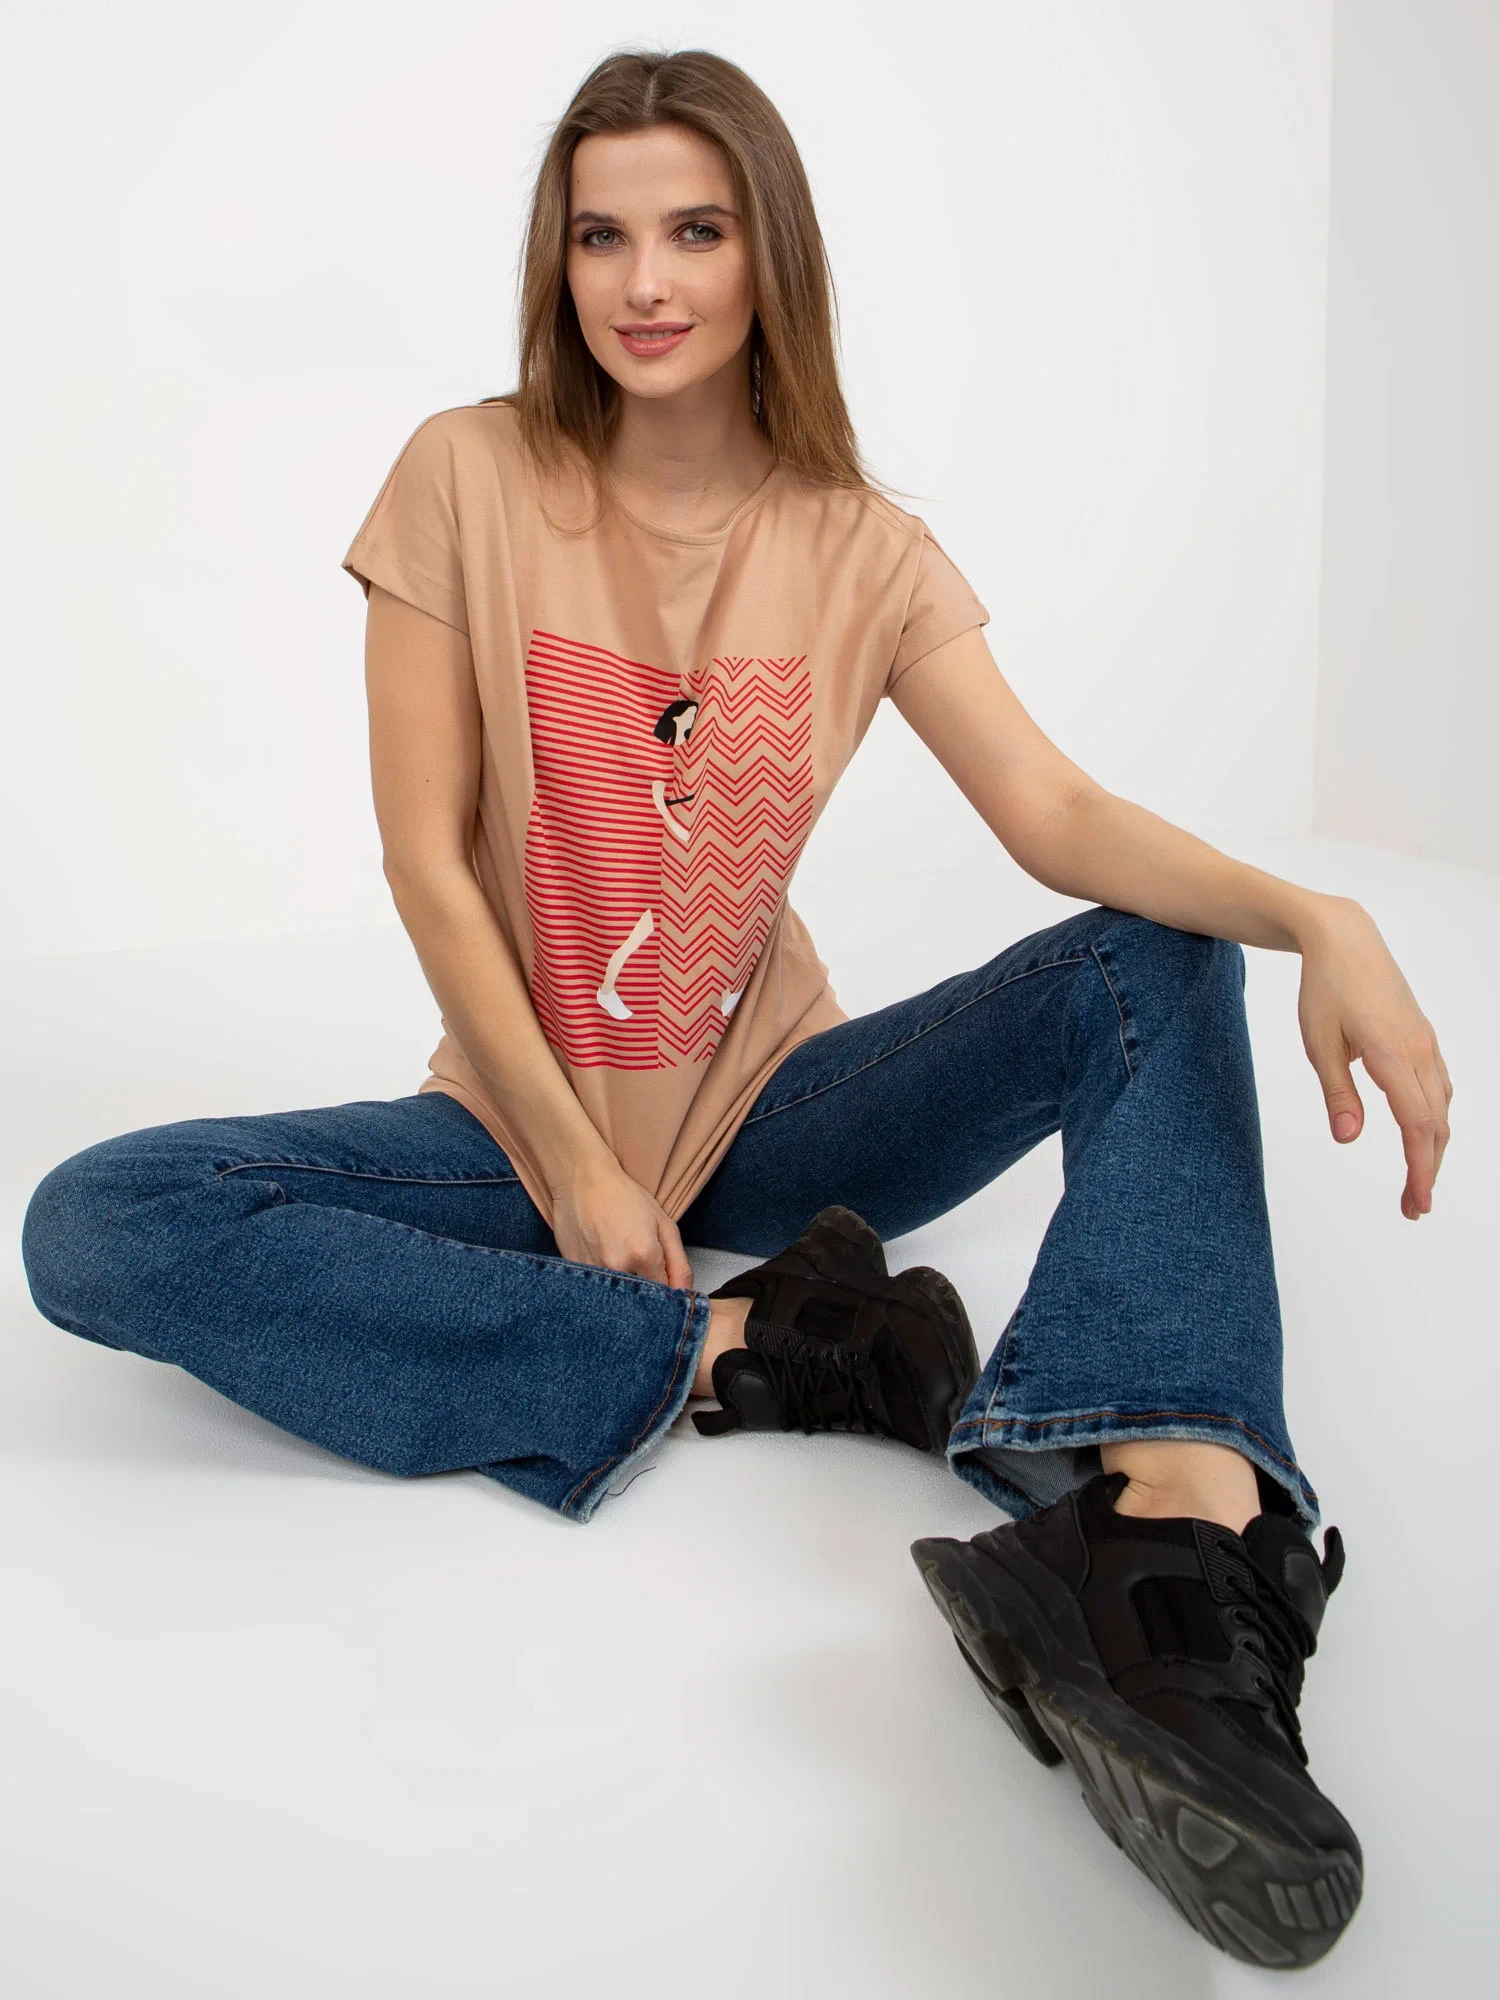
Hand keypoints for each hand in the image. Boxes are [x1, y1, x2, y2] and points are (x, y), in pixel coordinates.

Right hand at [549, 1157, 695, 1286]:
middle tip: (639, 1269)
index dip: (667, 1294)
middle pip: (639, 1303)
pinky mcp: (574, 1270)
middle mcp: (617, 1266)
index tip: (663, 1284)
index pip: (665, 1295)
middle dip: (644, 1297)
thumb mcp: (664, 1224)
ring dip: (621, 1291)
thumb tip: (684, 1296)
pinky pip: (593, 1290)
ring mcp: (592, 1270)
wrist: (582, 1180)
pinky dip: (601, 1284)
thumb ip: (679, 1264)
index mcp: (644, 1254)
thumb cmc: (624, 1198)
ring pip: (615, 1300)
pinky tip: (601, 1258)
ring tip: (618, 1260)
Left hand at [1296, 897, 1451, 1219]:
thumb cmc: (1325, 989)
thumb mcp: (1318, 1044)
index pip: (1417, 1126)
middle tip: (1413, 1208)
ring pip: (1441, 1107)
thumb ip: (1337, 1093)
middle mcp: (1419, 1052)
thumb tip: (1348, 1139)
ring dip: (1433, 1147)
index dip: (1420, 1169)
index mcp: (1394, 1056)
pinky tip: (1424, 1133)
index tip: (1416, 1201)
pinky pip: (1439, 1086)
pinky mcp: (1422, 1038)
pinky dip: (1435, 1118)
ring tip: (1417, 1181)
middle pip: (1435, 1124)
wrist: (1344, 940)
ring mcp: (1426, 1044)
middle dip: (1428, 1170)